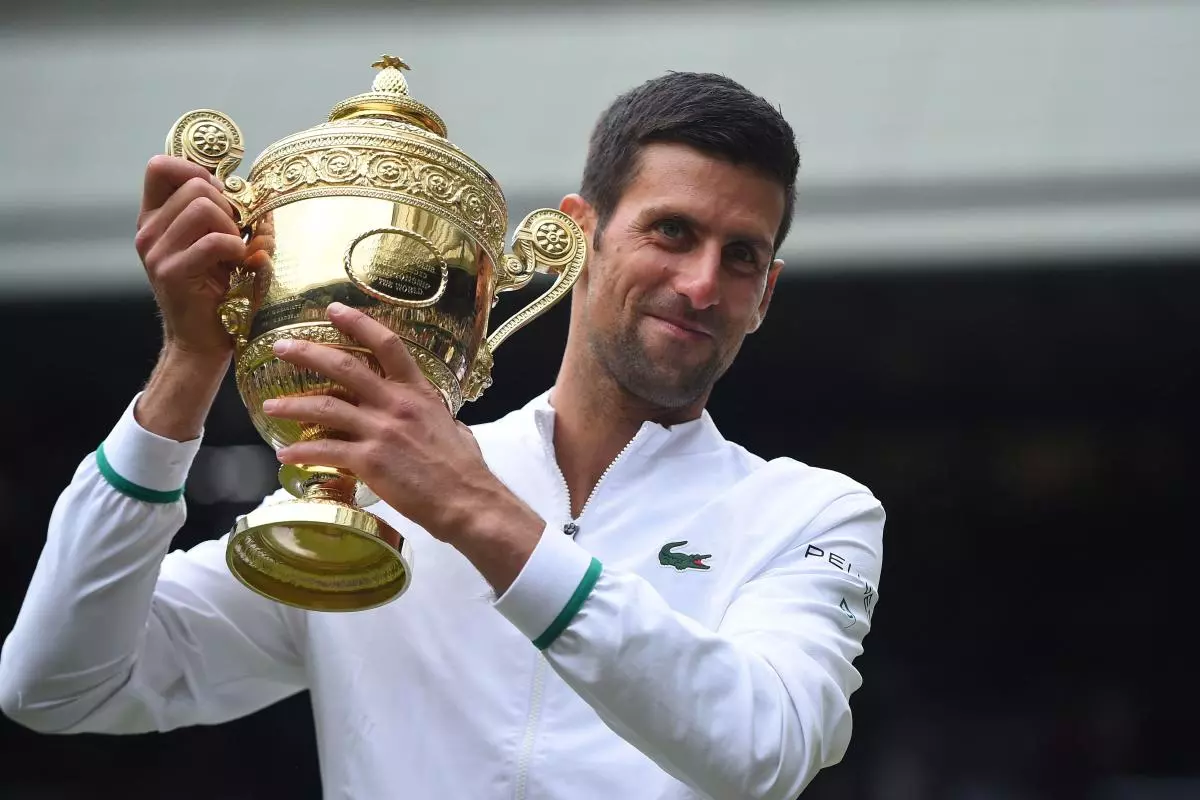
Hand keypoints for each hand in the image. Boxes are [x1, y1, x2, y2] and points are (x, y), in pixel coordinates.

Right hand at [134, 155, 246, 358]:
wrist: (201, 341)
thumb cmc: (215, 292)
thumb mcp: (214, 246)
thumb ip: (220, 214)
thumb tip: (252, 188)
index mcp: (154, 219)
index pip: (160, 167)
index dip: (195, 170)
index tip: (220, 196)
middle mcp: (148, 231)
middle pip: (194, 185)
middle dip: (227, 205)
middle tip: (235, 234)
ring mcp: (156, 252)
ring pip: (203, 207)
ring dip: (232, 227)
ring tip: (235, 250)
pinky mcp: (172, 272)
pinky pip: (213, 241)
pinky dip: (236, 248)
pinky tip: (238, 264)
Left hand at [261, 303, 542, 547]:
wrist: (466, 500)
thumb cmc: (465, 469)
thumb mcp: (455, 428)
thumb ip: (437, 417)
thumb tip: (440, 419)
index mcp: (418, 391)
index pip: (386, 345)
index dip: (358, 323)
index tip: (334, 309)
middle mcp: (396, 403)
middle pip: (344, 366)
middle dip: (307, 353)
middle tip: (281, 346)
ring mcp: (380, 430)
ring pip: (325, 406)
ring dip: (292, 405)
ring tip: (269, 407)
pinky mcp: (369, 460)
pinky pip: (326, 450)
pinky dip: (301, 453)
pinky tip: (285, 455)